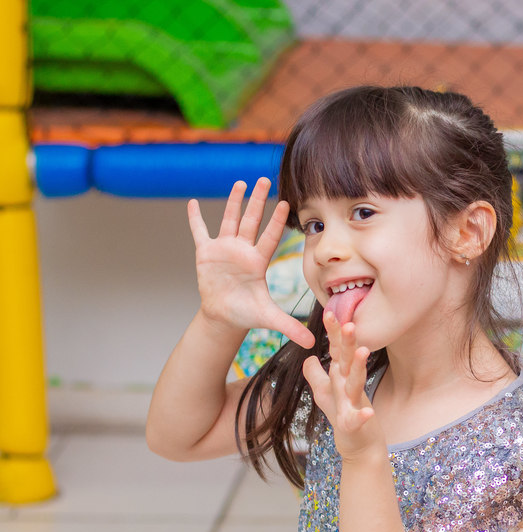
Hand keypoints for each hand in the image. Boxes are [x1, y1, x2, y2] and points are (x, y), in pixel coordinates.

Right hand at [188, 178, 314, 347]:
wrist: (225, 316)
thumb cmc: (248, 313)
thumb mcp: (269, 319)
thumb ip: (290, 327)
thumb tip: (313, 343)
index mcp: (258, 262)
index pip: (270, 237)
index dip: (277, 221)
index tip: (286, 203)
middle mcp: (243, 251)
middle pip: (251, 221)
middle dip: (257, 201)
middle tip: (263, 179)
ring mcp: (224, 250)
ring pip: (229, 220)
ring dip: (233, 202)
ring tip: (240, 182)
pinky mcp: (206, 254)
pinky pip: (200, 232)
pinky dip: (195, 219)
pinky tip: (193, 203)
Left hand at [302, 314, 382, 460]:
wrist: (360, 444)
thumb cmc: (341, 414)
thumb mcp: (323, 392)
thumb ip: (316, 373)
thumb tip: (308, 357)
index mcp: (340, 376)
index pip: (336, 350)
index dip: (333, 333)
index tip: (329, 312)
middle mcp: (349, 385)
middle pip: (347, 360)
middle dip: (348, 342)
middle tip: (349, 323)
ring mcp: (354, 403)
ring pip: (356, 383)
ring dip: (359, 367)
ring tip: (362, 351)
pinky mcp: (356, 423)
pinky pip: (359, 419)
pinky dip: (363, 416)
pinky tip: (368, 413)